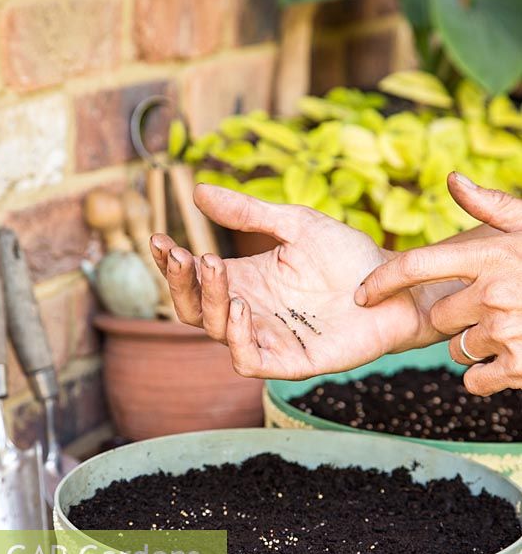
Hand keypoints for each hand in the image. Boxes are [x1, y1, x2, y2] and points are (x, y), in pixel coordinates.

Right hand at [150, 185, 431, 379]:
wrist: (395, 285)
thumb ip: (249, 214)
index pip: (194, 279)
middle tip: (182, 255)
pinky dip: (238, 339)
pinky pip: (250, 361)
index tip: (159, 239)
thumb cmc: (348, 256)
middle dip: (180, 284)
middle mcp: (250, 312)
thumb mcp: (296, 224)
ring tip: (214, 268)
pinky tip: (243, 308)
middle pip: (195, 309)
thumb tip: (197, 191)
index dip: (171, 263)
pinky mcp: (292, 361)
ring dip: (210, 303)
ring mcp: (269, 338)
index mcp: (246, 281)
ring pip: (217, 333)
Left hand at [356, 174, 521, 394]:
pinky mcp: (520, 366)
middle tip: (495, 308)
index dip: (382, 281)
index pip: (415, 265)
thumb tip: (451, 178)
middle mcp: (493, 293)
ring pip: (458, 349)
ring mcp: (506, 332)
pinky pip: (473, 379)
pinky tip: (513, 358)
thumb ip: (490, 205)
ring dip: (476, 345)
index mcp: (490, 255)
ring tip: (514, 328)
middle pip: (440, 318)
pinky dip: (487, 375)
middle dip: (459, 317)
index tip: (362, 295)